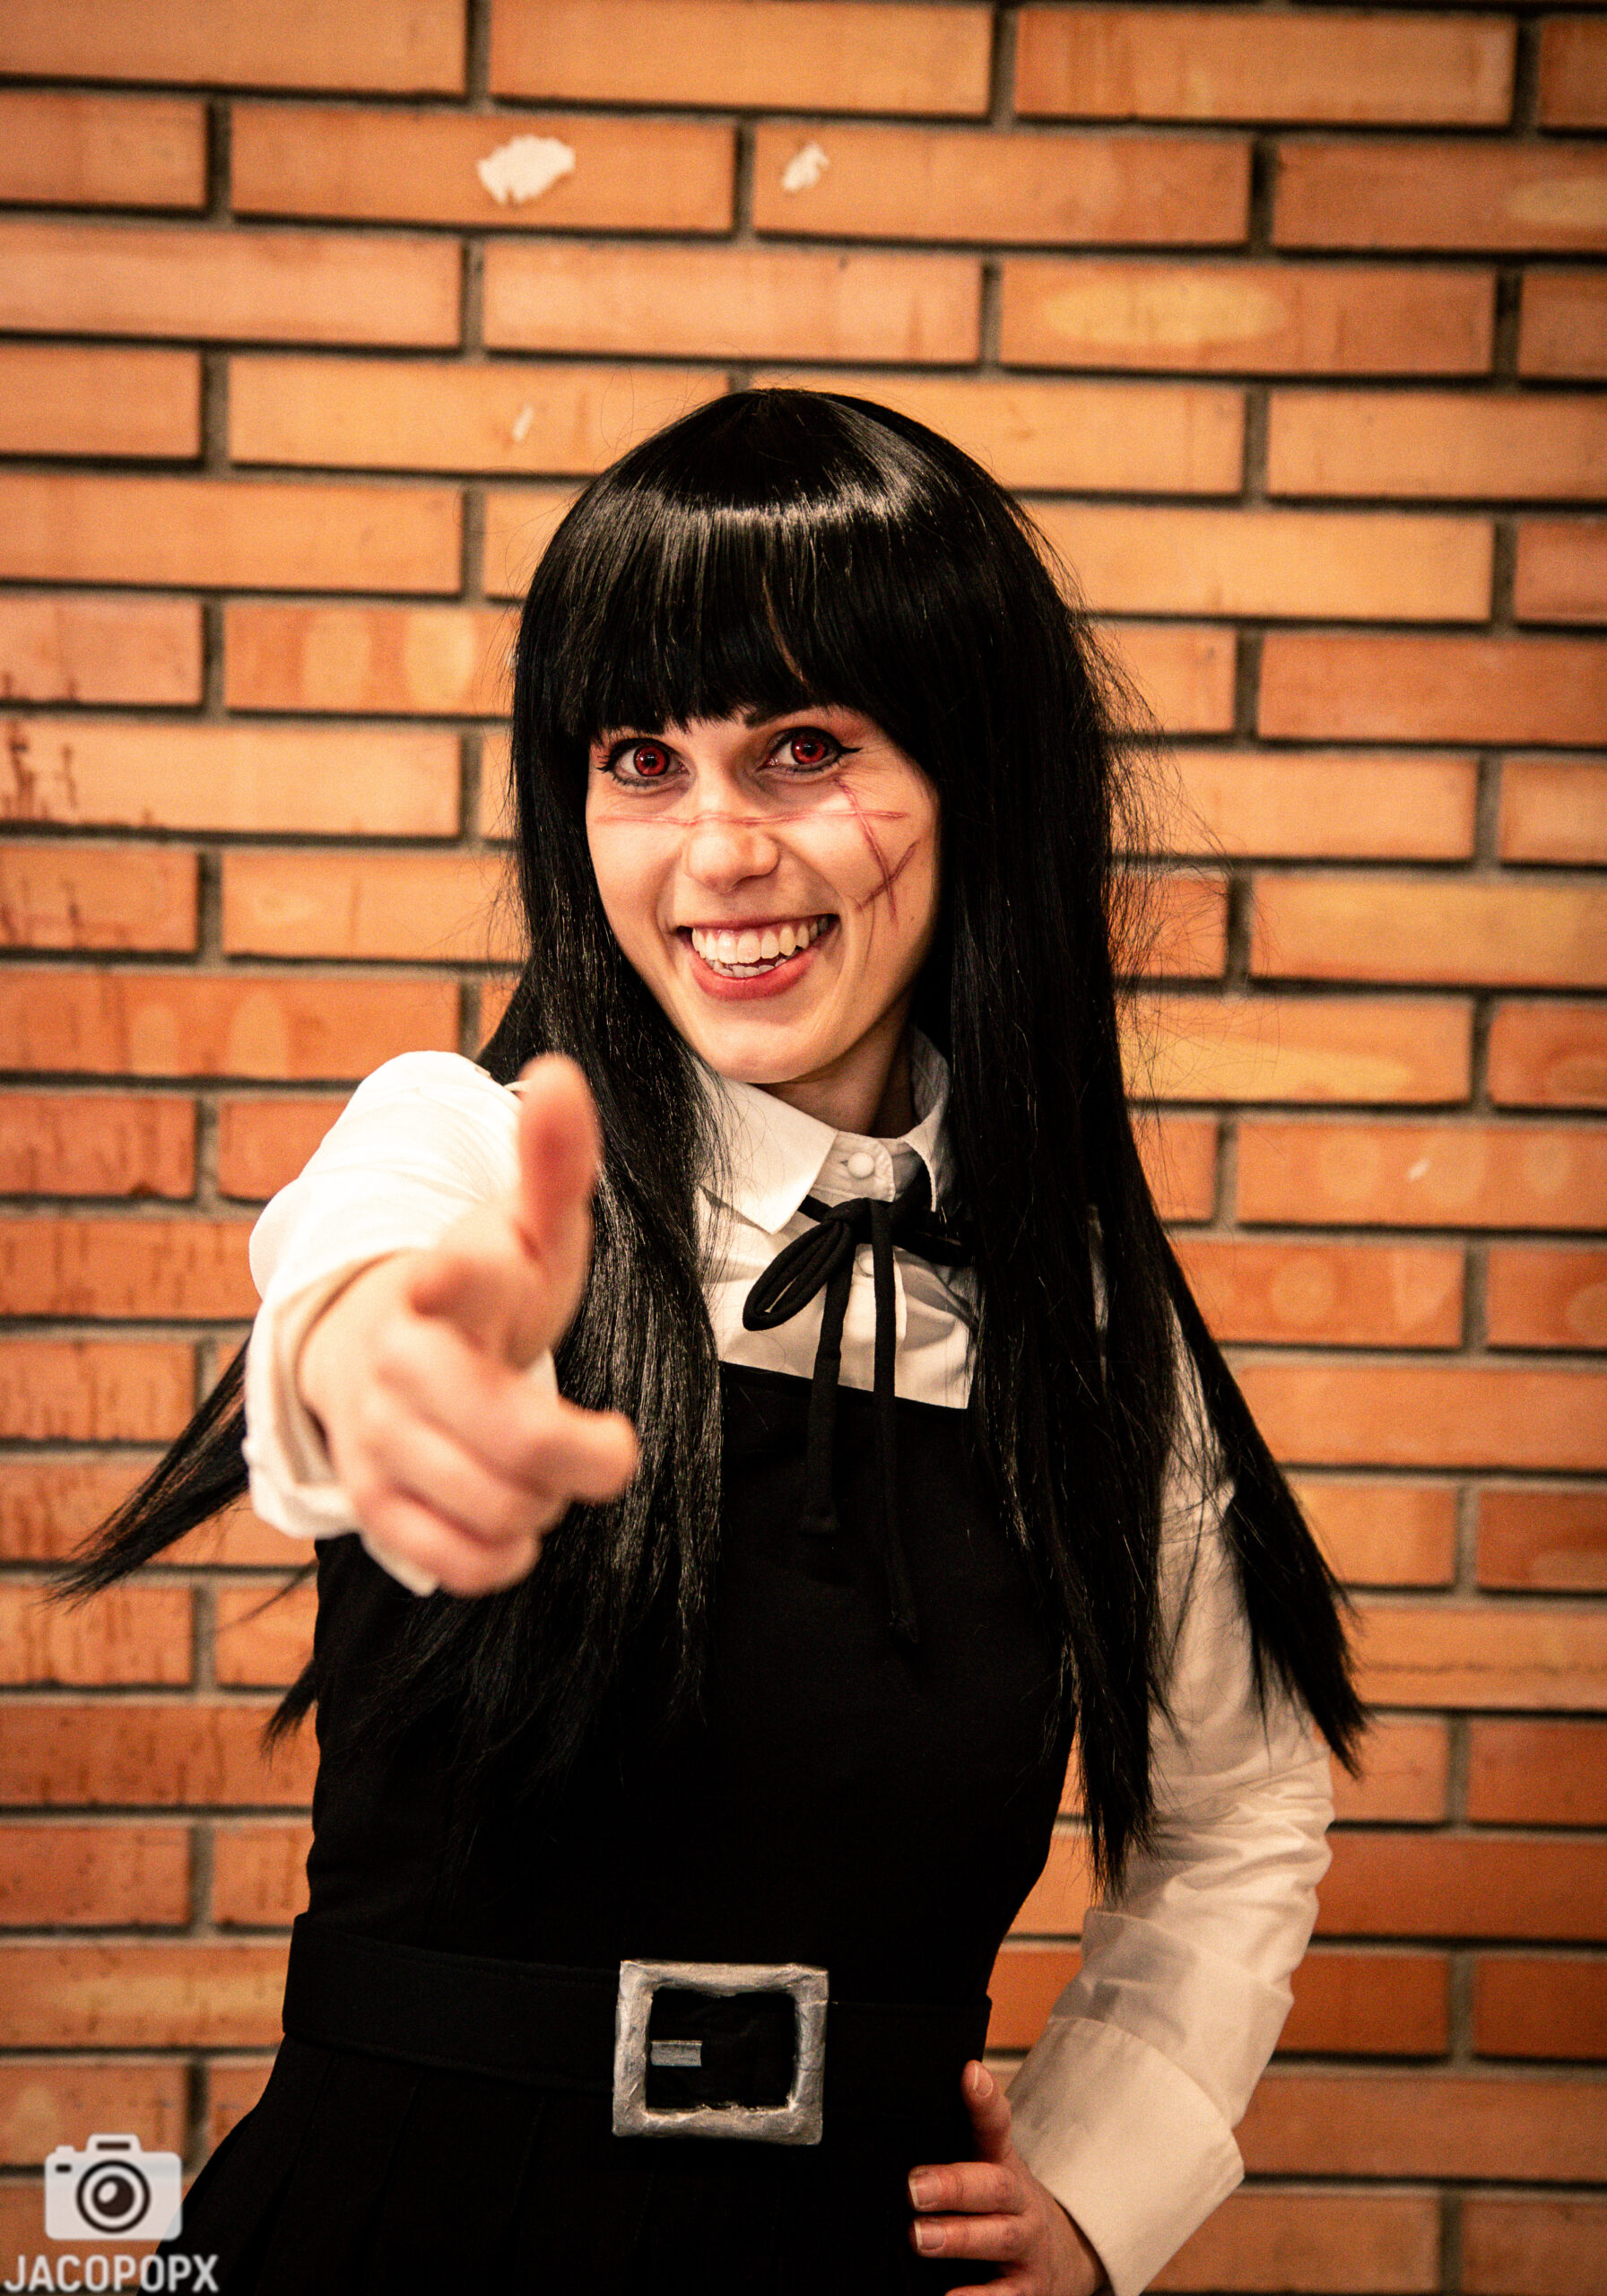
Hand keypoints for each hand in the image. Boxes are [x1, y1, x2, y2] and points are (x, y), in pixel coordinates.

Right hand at [297, 1055, 638, 1595]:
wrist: (377, 1346)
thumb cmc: (484, 1286)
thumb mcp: (529, 1223)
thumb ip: (554, 1159)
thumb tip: (560, 1075)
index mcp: (444, 1276)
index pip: (452, 1271)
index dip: (457, 1274)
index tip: (448, 1274)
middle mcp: (401, 1356)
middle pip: (511, 1430)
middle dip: (584, 1452)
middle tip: (608, 1446)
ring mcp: (379, 1432)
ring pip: (498, 1503)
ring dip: (545, 1500)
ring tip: (540, 1466)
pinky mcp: (373, 1500)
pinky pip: (455, 1558)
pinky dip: (500, 1553)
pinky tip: (514, 1518)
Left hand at [907, 2061, 1105, 2293]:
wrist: (1061, 2255)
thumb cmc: (1002, 2203)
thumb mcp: (989, 2164)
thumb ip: (964, 2131)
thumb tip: (947, 2082)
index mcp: (1004, 2164)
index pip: (996, 2125)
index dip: (984, 2100)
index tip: (969, 2075)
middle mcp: (1020, 2202)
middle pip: (995, 2186)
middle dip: (955, 2185)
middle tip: (914, 2187)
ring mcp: (1027, 2246)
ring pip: (999, 2237)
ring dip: (959, 2238)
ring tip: (920, 2237)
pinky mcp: (1027, 2289)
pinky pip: (1004, 2295)